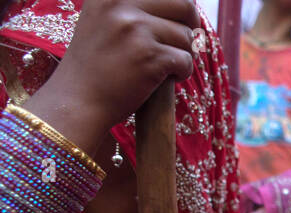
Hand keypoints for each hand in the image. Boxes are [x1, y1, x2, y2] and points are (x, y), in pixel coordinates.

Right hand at [26, 0, 198, 154]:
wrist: (77, 101)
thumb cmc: (97, 66)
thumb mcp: (105, 21)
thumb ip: (133, 8)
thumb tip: (187, 6)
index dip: (179, 8)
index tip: (178, 22)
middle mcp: (120, 4)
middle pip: (184, 6)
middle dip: (190, 28)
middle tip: (184, 45)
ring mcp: (134, 29)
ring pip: (186, 36)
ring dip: (184, 54)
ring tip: (164, 67)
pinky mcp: (149, 55)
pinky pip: (186, 60)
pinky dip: (182, 73)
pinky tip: (164, 80)